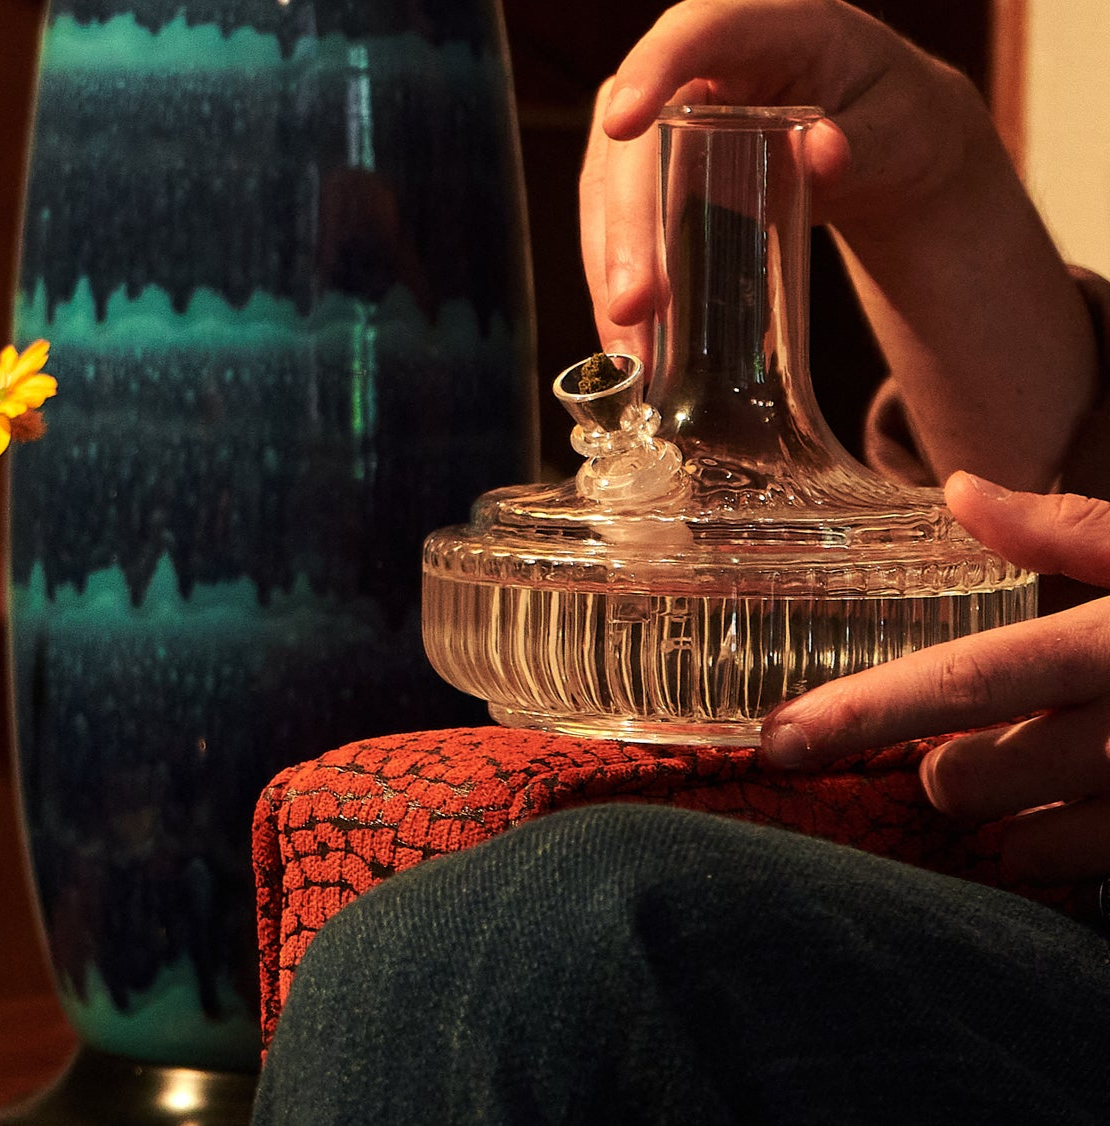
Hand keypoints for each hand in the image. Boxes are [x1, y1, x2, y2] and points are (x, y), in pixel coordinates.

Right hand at [580, 0, 988, 362]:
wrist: (880, 145)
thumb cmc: (893, 121)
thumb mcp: (899, 128)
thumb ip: (866, 141)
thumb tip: (823, 154)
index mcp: (765, 25)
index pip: (694, 32)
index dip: (653, 71)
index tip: (622, 123)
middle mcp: (698, 67)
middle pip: (637, 141)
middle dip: (626, 226)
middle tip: (633, 304)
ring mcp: (667, 119)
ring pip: (611, 189)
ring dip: (609, 271)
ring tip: (626, 347)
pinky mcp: (657, 171)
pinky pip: (619, 222)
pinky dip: (619, 280)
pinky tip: (627, 339)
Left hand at [761, 470, 1109, 887]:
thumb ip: (1069, 528)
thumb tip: (959, 491)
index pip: (954, 683)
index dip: (854, 713)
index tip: (776, 737)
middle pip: (963, 779)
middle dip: (944, 765)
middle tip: (965, 740)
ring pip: (1017, 843)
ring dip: (1002, 813)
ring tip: (1034, 770)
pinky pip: (1084, 876)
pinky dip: (1064, 849)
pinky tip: (1086, 808)